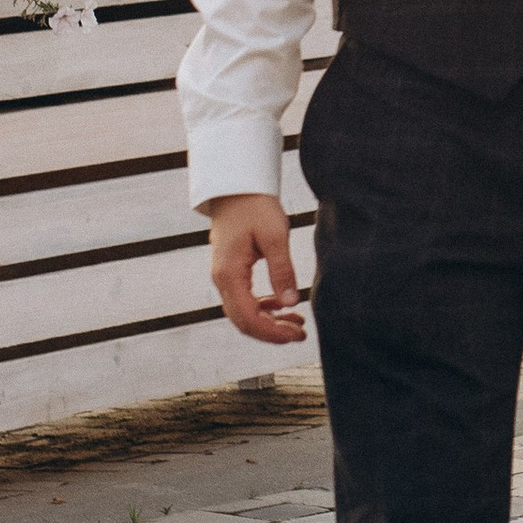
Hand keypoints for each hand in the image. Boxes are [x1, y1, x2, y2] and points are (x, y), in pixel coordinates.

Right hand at [208, 194, 307, 341]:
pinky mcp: (230, 272)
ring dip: (268, 323)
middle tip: (300, 334)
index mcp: (229, 274)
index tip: (297, 334)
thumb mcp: (274, 236)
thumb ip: (282, 270)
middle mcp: (221, 280)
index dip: (272, 332)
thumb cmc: (255, 206)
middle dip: (271, 333)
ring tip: (296, 324)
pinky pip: (243, 300)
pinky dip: (263, 309)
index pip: (248, 317)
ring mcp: (224, 277)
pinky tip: (282, 307)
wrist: (237, 188)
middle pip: (243, 321)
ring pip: (242, 313)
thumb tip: (291, 303)